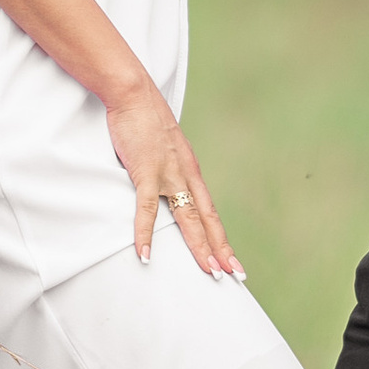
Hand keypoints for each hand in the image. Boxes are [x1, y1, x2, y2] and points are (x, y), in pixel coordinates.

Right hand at [105, 76, 242, 276]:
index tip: (231, 260)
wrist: (133, 93)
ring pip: (188, 217)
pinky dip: (146, 234)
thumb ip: (169, 168)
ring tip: (209, 270)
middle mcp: (186, 175)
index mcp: (190, 171)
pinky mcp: (145, 172)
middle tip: (234, 275)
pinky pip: (146, 210)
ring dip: (199, 246)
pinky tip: (146, 255)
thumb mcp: (165, 147)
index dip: (220, 237)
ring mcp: (168, 175)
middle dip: (220, 249)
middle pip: (207, 219)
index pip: (210, 211)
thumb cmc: (145, 119)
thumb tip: (166, 185)